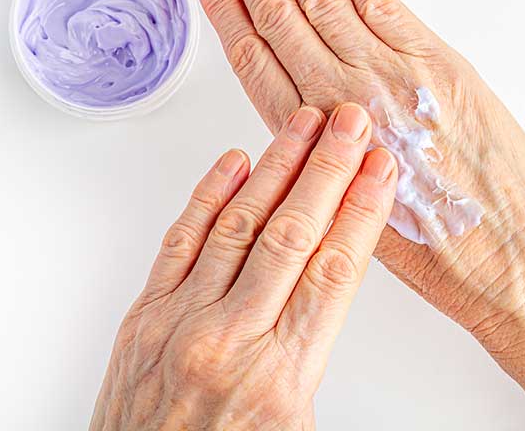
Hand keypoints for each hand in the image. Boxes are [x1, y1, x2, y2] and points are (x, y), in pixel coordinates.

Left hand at [90, 103, 396, 429]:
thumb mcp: (297, 427)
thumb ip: (314, 354)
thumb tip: (335, 280)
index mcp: (282, 376)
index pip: (334, 272)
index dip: (361, 212)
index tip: (380, 171)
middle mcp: (231, 339)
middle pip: (292, 235)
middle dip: (328, 171)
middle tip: (350, 124)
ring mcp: (182, 321)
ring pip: (239, 226)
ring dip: (277, 168)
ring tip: (304, 125)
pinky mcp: (144, 315)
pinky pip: (181, 241)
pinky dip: (209, 196)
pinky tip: (235, 163)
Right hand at [187, 0, 524, 353]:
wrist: (509, 260)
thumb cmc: (438, 254)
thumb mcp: (354, 212)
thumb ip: (325, 153)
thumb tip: (313, 115)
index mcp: (319, 141)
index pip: (255, 58)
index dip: (224, 9)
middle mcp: (346, 100)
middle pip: (279, 17)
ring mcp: (392, 75)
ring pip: (321, 0)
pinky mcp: (437, 63)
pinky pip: (380, 1)